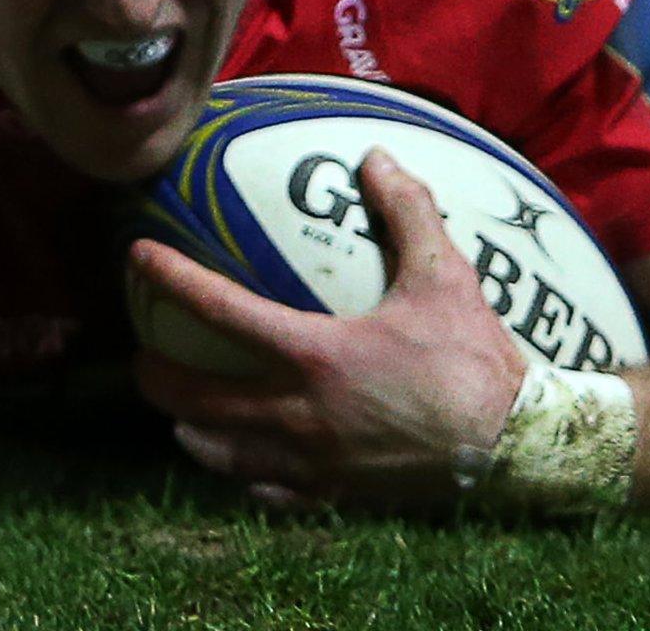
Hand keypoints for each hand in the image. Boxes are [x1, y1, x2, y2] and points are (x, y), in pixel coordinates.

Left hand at [130, 150, 528, 508]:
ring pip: (219, 453)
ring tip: (181, 411)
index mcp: (314, 355)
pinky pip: (264, 488)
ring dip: (190, 428)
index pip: (219, 311)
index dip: (170, 279)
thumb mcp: (445, 275)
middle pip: (195, 398)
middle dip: (156, 374)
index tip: (137, 256)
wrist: (513, 446)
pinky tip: (240, 459)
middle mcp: (298, 413)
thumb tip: (375, 157)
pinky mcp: (331, 494)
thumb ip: (406, 212)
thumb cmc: (474, 358)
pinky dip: (240, 470)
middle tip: (144, 352)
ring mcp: (310, 461)